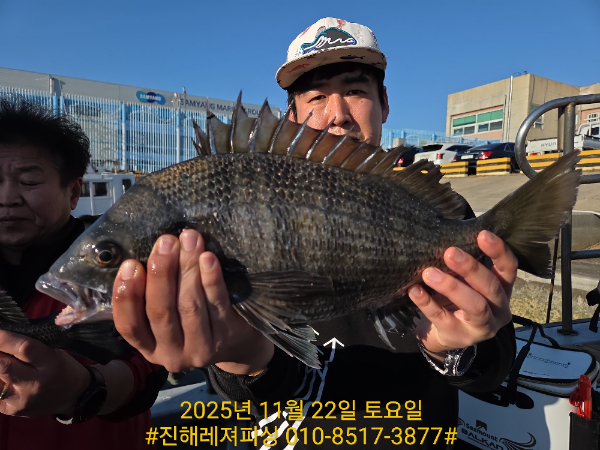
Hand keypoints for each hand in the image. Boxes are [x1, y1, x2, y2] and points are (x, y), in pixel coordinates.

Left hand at [0, 330, 88, 416]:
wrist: (73, 396)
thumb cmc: (62, 368)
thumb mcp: (53, 352)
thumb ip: (27, 346)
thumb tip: (1, 338)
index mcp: (50, 364)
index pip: (23, 347)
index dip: (4, 338)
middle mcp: (33, 384)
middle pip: (2, 365)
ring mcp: (19, 399)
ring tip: (3, 361)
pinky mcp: (9, 410)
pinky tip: (3, 377)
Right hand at [112, 229, 273, 373]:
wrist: (238, 344)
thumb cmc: (194, 321)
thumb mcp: (168, 318)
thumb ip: (153, 295)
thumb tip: (150, 253)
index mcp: (149, 347)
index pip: (129, 325)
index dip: (127, 296)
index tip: (130, 264)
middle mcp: (171, 352)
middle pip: (160, 311)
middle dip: (161, 272)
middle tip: (165, 242)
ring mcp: (201, 347)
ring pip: (189, 306)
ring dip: (187, 269)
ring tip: (188, 241)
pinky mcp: (227, 336)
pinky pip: (218, 304)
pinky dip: (211, 280)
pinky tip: (208, 258)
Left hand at [407, 231, 514, 354]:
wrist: (442, 333)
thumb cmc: (455, 297)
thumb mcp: (464, 281)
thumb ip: (461, 264)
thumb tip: (441, 237)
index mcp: (503, 288)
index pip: (509, 268)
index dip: (498, 251)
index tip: (482, 234)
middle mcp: (499, 308)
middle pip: (491, 287)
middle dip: (471, 268)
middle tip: (449, 252)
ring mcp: (482, 327)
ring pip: (474, 306)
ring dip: (451, 287)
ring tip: (428, 273)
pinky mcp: (460, 337)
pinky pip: (444, 319)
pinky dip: (428, 303)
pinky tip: (414, 291)